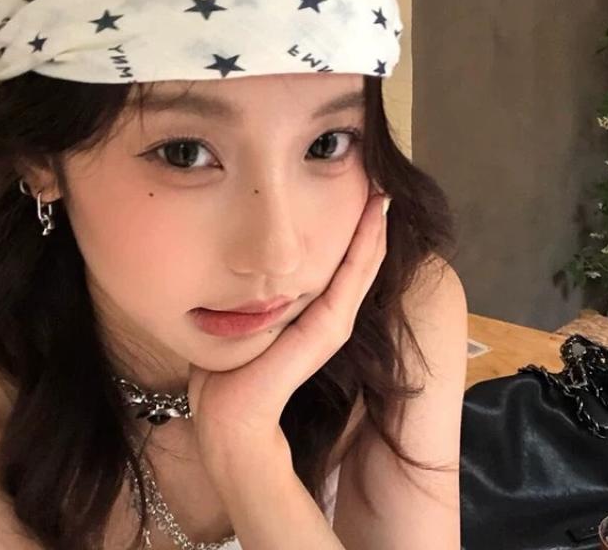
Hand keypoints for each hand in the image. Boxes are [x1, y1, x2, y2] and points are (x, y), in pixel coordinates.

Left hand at [187, 187, 390, 473]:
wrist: (226, 419)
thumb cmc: (227, 374)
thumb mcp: (239, 322)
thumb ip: (250, 299)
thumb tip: (243, 267)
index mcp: (305, 315)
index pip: (335, 268)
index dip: (349, 234)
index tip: (357, 197)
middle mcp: (324, 318)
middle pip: (353, 264)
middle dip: (366, 226)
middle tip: (380, 187)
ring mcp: (330, 325)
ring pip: (359, 268)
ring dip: (372, 232)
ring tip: (381, 197)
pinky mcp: (328, 331)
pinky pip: (350, 281)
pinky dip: (364, 251)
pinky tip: (373, 222)